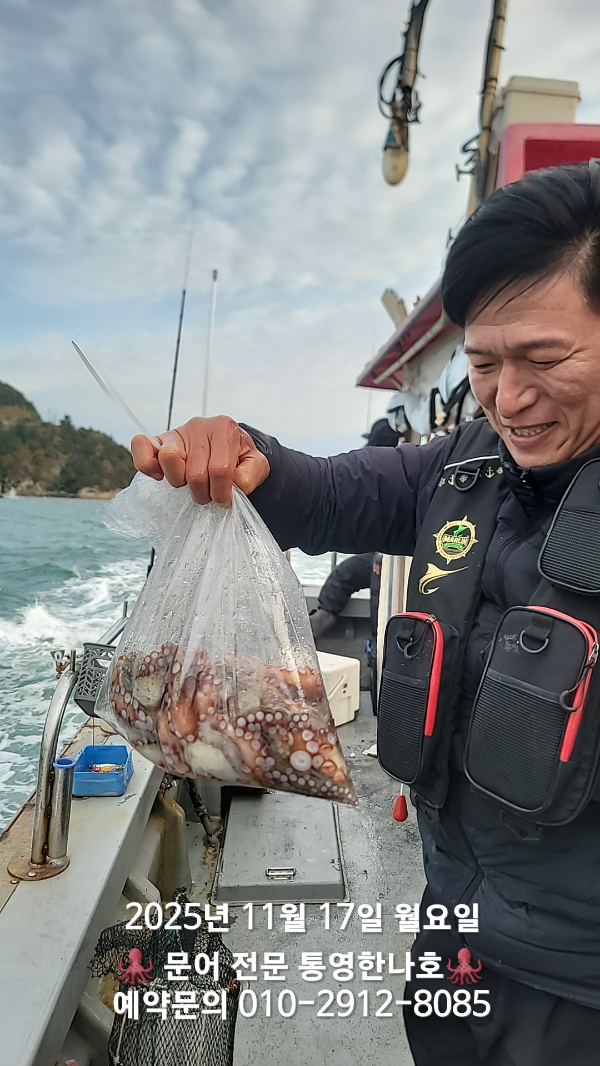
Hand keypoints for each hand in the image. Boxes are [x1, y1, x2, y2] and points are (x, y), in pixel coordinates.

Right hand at [131, 415, 269, 505]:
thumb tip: (234, 485)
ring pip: (169, 459)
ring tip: (189, 484)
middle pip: (195, 472)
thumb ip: (251, 474)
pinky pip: (141, 445)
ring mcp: (176, 432)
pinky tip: (161, 476)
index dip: (222, 492)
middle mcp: (199, 426)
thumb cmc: (238, 456)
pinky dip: (147, 464)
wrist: (225, 444)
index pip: (220, 469)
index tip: (224, 501)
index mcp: (224, 428)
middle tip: (208, 494)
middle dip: (203, 493)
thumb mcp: (256, 463)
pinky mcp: (158, 440)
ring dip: (179, 482)